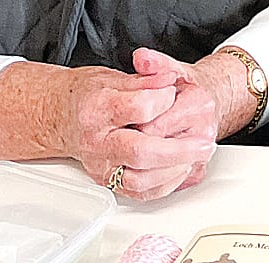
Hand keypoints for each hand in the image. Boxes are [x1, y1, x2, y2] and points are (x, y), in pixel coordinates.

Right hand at [50, 65, 213, 201]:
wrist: (63, 116)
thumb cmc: (90, 95)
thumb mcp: (116, 76)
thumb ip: (146, 78)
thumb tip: (169, 79)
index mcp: (98, 110)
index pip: (138, 108)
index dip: (163, 99)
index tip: (172, 92)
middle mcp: (98, 142)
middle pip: (140, 152)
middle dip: (179, 150)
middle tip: (205, 143)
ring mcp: (101, 165)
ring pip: (139, 180)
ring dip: (174, 170)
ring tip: (196, 156)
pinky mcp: (107, 181)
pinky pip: (138, 193)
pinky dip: (164, 184)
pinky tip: (180, 169)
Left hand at [124, 49, 241, 195]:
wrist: (211, 102)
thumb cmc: (189, 88)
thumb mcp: (174, 70)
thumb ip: (156, 64)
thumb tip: (142, 58)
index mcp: (198, 105)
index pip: (154, 125)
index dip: (133, 125)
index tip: (125, 121)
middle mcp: (203, 132)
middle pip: (156, 151)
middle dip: (134, 147)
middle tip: (125, 138)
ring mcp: (200, 156)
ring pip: (160, 176)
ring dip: (138, 168)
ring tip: (129, 152)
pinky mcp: (195, 172)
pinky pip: (167, 188)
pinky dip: (148, 183)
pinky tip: (139, 169)